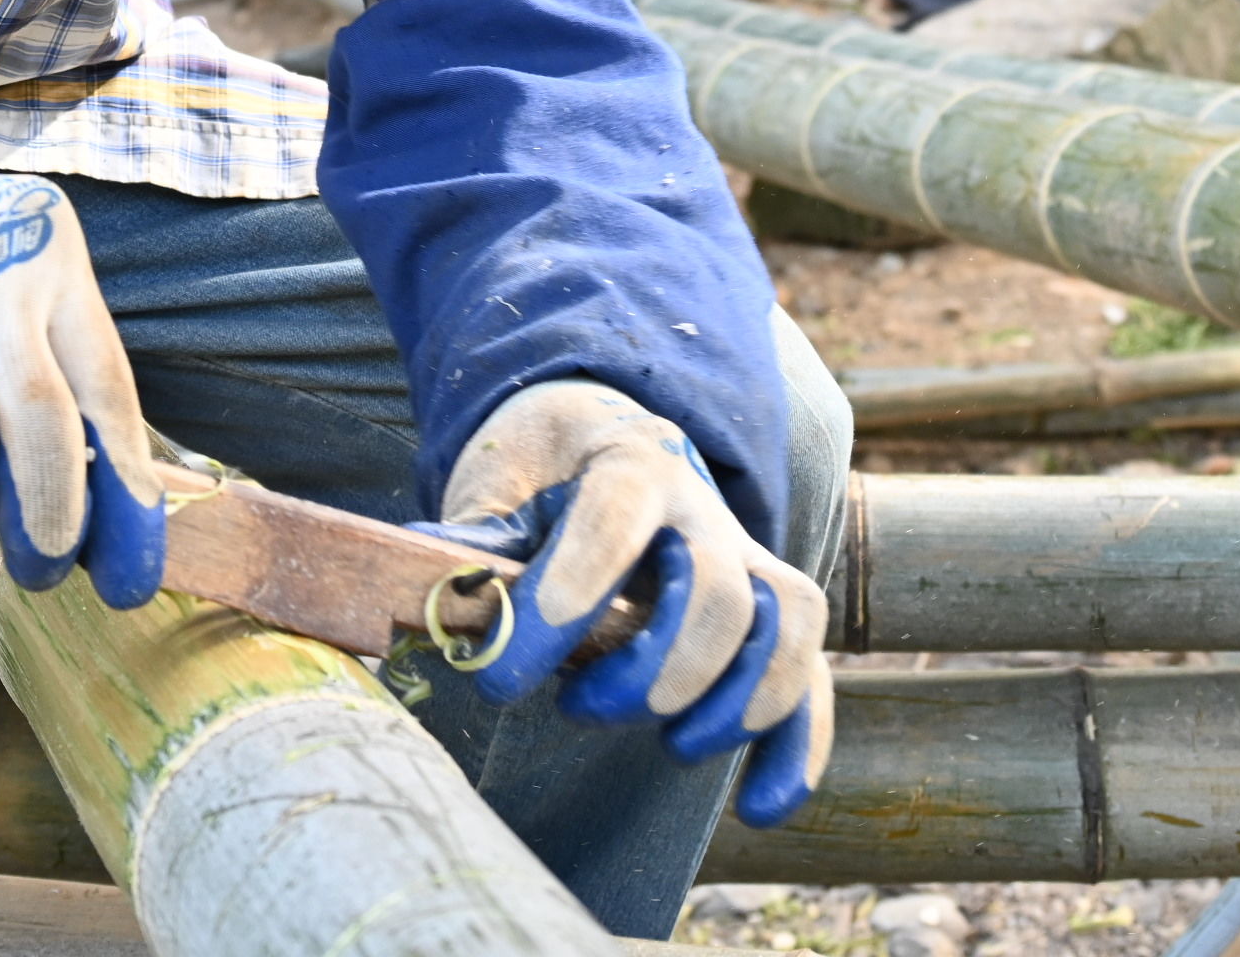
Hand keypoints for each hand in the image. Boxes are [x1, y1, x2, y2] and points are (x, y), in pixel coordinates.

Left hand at [430, 381, 831, 827]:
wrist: (603, 432)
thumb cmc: (540, 471)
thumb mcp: (496, 481)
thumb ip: (472, 541)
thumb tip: (427, 602)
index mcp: (628, 462)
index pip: (615, 517)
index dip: (566, 596)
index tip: (500, 676)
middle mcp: (702, 509)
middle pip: (716, 590)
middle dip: (653, 671)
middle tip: (578, 708)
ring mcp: (747, 561)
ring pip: (786, 625)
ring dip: (735, 703)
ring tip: (669, 745)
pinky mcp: (769, 616)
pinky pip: (812, 674)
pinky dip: (798, 745)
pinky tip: (758, 806)